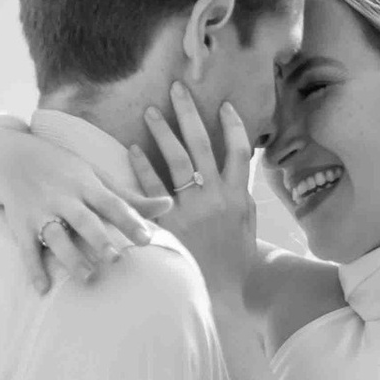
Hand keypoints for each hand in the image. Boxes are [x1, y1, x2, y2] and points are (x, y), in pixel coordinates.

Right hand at [0, 119, 170, 296]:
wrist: (14, 158)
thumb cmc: (66, 171)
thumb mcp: (97, 178)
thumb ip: (131, 198)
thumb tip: (169, 205)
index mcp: (85, 184)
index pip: (111, 203)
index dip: (129, 220)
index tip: (147, 238)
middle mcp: (63, 197)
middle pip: (83, 220)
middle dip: (98, 239)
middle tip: (116, 260)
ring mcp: (40, 211)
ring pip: (55, 236)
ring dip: (71, 257)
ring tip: (88, 278)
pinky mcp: (21, 225)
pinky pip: (26, 249)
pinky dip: (33, 269)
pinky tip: (43, 289)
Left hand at [142, 92, 259, 310]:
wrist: (223, 290)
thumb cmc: (235, 255)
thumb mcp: (246, 220)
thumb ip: (239, 190)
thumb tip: (237, 162)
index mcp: (239, 195)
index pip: (239, 150)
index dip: (233, 125)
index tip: (223, 105)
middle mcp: (216, 197)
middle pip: (202, 145)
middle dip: (189, 114)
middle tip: (177, 89)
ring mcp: (192, 209)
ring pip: (177, 161)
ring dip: (164, 133)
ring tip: (150, 111)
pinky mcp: (170, 223)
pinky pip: (153, 190)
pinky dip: (142, 167)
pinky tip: (133, 149)